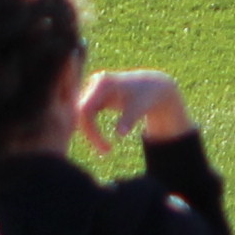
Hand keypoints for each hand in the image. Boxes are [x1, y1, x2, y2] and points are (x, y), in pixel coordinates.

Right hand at [80, 68, 194, 146]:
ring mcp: (94, 89)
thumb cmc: (147, 97)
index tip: (106, 147)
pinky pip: (87, 117)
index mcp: (103, 83)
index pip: (85, 110)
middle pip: (81, 113)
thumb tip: (120, 133)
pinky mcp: (95, 97)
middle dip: (90, 134)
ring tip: (107, 149)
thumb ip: (129, 119)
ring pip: (82, 116)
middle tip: (106, 151)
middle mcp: (95, 83)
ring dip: (91, 134)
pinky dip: (93, 130)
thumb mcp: (139, 108)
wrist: (153, 87)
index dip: (91, 131)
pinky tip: (103, 142)